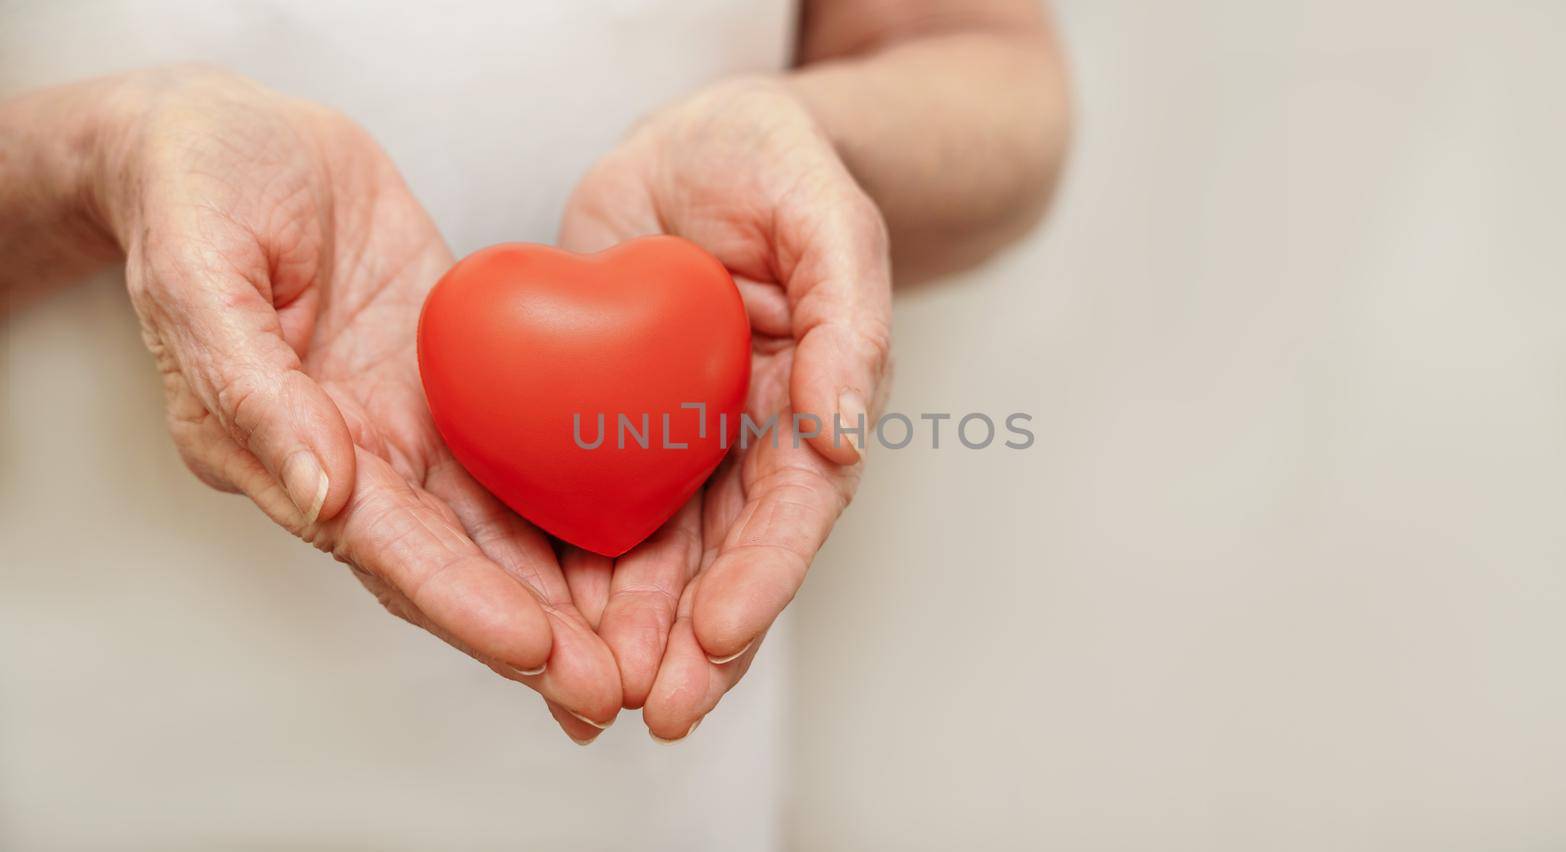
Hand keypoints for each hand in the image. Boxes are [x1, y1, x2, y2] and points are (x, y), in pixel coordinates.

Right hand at [101, 67, 620, 737]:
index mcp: (280, 450)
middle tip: (615, 689)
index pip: (387, 548)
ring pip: (498, 531)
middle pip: (455, 567)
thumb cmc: (197, 191)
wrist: (234, 139)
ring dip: (566, 597)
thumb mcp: (202, 270)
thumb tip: (325, 491)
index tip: (538, 651)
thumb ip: (254, 388)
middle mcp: (353, 459)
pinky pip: (523, 455)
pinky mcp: (457, 385)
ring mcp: (411, 426)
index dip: (464, 604)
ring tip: (644, 652)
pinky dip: (574, 508)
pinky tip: (638, 546)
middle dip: (534, 635)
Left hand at [559, 78, 892, 738]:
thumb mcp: (826, 216)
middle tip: (653, 710)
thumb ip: (847, 318)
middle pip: (726, 561)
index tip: (716, 636)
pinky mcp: (606, 425)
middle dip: (693, 643)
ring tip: (590, 698)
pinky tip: (536, 622)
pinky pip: (587, 505)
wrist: (692, 144)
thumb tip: (842, 436)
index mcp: (813, 407)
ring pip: (657, 557)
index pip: (795, 512)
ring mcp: (676, 442)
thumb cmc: (775, 167)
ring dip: (630, 633)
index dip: (762, 579)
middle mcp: (748, 444)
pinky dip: (568, 570)